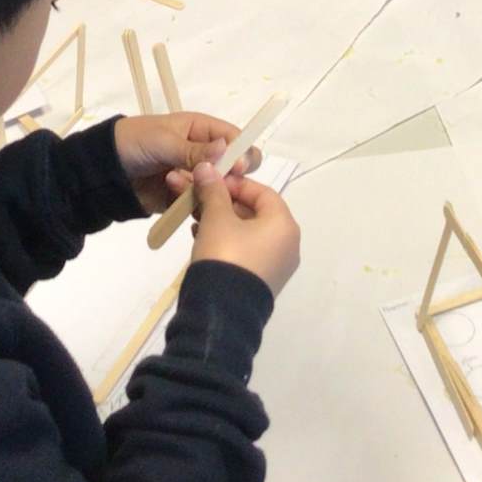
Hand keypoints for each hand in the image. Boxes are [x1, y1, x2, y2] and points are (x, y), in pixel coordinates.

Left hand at [114, 112, 261, 212]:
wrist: (104, 171)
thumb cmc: (134, 142)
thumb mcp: (163, 141)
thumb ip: (194, 149)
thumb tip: (226, 148)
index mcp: (202, 130)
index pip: (235, 139)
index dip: (242, 152)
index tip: (239, 168)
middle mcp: (204, 154)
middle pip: (234, 167)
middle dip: (230, 177)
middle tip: (217, 185)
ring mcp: (195, 178)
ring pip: (218, 189)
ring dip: (205, 191)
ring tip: (176, 185)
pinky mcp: (184, 198)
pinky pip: (201, 205)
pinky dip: (195, 207)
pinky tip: (178, 203)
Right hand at [189, 161, 301, 294]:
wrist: (222, 314)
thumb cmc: (225, 255)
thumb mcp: (216, 219)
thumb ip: (213, 191)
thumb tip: (206, 167)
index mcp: (284, 225)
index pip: (262, 192)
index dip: (235, 183)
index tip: (211, 181)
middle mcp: (287, 245)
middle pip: (254, 213)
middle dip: (223, 203)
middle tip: (198, 199)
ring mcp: (275, 266)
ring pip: (247, 233)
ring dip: (221, 222)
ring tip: (194, 219)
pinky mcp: (260, 282)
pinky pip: (245, 252)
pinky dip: (226, 242)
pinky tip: (200, 239)